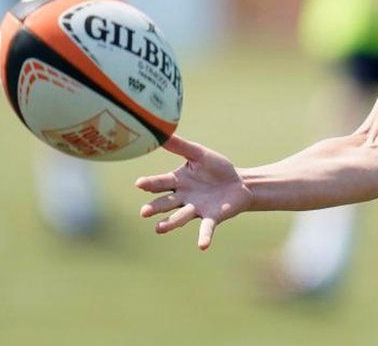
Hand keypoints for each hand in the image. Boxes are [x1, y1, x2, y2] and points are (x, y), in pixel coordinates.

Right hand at [135, 135, 252, 249]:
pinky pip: (206, 228)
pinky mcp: (211, 217)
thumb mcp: (199, 154)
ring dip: (171, 223)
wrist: (239, 183)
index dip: (150, 183)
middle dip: (155, 207)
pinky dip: (204, 237)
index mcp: (178, 181)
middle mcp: (183, 198)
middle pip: (166, 203)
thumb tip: (161, 132)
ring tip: (159, 229)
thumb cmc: (216, 168)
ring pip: (181, 216)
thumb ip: (181, 146)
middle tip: (144, 212)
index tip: (139, 183)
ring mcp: (196, 209)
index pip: (161, 183)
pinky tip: (202, 246)